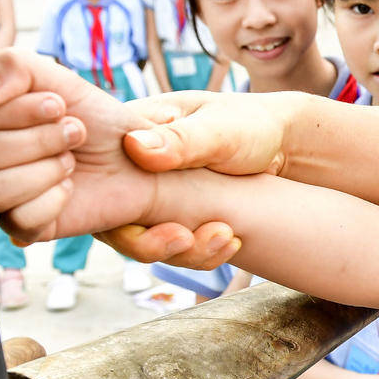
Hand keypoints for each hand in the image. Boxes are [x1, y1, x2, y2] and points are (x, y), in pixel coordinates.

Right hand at [0, 50, 158, 242]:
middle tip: (77, 133)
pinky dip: (54, 200)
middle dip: (39, 140)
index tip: (59, 105)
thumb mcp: (60, 79)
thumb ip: (13, 68)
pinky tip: (70, 187)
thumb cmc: (97, 119)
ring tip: (72, 160)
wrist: (139, 159)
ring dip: (45, 170)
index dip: (15, 110)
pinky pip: (17, 218)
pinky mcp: (20, 224)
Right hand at [94, 91, 292, 265]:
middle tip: (187, 239)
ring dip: (184, 251)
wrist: (283, 145)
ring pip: (144, 241)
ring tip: (226, 237)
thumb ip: (181, 140)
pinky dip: (201, 254)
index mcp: (129, 133)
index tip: (165, 223)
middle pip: (113, 221)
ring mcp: (151, 197)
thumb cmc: (250, 125)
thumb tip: (135, 147)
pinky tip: (231, 243)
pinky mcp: (173, 217)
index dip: (112, 211)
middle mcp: (132, 169)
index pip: (94, 178)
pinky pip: (174, 248)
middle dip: (150, 243)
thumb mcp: (220, 130)